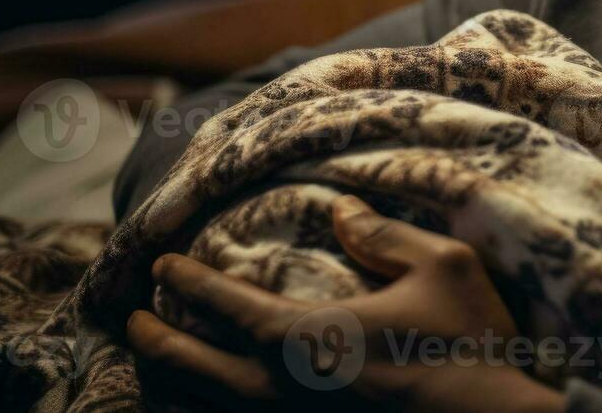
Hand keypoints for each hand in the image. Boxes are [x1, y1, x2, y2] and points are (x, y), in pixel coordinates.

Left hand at [127, 195, 564, 412]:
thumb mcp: (441, 266)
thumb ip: (384, 235)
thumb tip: (341, 210)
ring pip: (208, 409)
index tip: (162, 264)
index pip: (225, 303)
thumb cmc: (469, 343)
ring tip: (157, 369)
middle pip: (194, 366)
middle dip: (157, 340)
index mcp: (304, 336)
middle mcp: (282, 389)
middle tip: (131, 322)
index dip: (188, 281)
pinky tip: (209, 408)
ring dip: (176, 385)